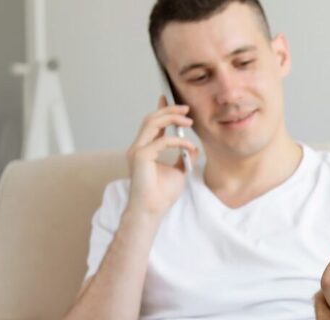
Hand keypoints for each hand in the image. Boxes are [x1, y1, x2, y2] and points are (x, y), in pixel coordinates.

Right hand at [125, 96, 198, 218]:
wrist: (152, 211)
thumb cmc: (162, 195)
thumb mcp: (179, 172)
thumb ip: (183, 157)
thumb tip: (193, 147)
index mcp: (145, 149)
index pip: (153, 125)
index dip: (161, 110)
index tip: (169, 99)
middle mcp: (138, 148)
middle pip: (151, 120)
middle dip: (169, 111)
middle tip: (186, 109)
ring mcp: (136, 151)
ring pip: (152, 124)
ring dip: (171, 118)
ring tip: (188, 120)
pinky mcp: (140, 157)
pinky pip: (161, 142)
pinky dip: (177, 142)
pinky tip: (188, 147)